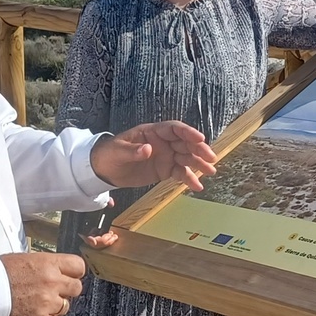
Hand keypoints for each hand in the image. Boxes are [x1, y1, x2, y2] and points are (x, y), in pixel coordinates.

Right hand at [0, 251, 86, 315]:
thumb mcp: (26, 259)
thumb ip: (46, 265)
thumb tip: (58, 269)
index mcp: (48, 263)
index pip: (79, 267)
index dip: (74, 272)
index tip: (68, 275)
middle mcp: (52, 282)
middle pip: (76, 288)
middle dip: (66, 290)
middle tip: (52, 291)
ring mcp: (47, 302)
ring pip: (65, 307)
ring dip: (55, 306)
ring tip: (37, 302)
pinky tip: (34, 314)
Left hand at [90, 120, 218, 190]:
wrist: (104, 170)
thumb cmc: (109, 154)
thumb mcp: (118, 151)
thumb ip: (133, 150)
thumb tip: (148, 149)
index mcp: (152, 132)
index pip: (173, 129)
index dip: (187, 132)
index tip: (199, 138)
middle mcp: (163, 143)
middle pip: (185, 143)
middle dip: (198, 149)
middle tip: (210, 158)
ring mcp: (165, 156)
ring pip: (186, 158)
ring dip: (199, 164)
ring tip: (210, 172)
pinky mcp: (165, 170)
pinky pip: (180, 173)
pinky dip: (189, 179)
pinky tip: (197, 187)